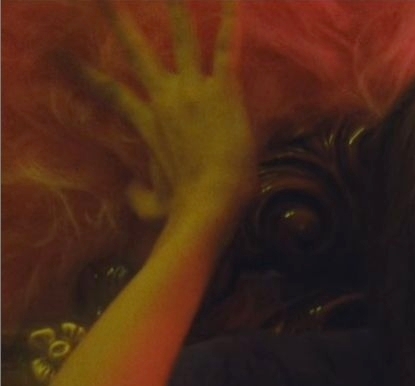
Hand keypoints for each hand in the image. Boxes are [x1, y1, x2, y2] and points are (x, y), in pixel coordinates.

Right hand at [79, 1, 254, 236]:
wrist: (210, 202)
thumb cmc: (184, 207)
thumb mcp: (153, 204)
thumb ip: (139, 195)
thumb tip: (129, 192)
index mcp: (147, 120)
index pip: (108, 90)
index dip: (79, 71)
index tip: (55, 52)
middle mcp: (165, 97)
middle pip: (136, 48)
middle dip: (117, 16)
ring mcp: (192, 90)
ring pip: (180, 36)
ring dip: (174, 6)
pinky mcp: (223, 90)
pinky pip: (225, 46)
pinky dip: (229, 20)